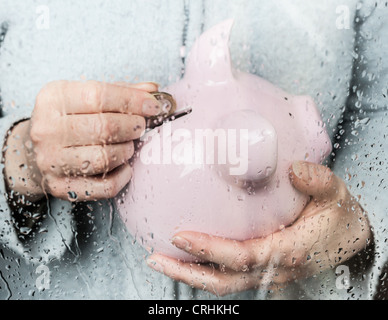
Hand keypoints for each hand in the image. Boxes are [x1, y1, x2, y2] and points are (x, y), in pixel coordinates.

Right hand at [4, 80, 162, 201]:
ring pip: (104, 158)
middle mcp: (47, 129)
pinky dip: (123, 176)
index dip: (132, 100)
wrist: (33, 151)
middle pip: (104, 127)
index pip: (99, 96)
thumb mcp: (84, 96)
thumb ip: (119, 91)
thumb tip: (152, 90)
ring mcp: (51, 160)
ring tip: (128, 145)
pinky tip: (124, 166)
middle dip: (133, 126)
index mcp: (54, 99)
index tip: (154, 106)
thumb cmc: (68, 121)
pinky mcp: (60, 186)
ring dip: (127, 151)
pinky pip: (104, 186)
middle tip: (140, 127)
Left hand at [147, 161, 371, 295]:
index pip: (242, 256)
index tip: (180, 237)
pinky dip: (204, 269)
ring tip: (160, 258)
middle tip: (155, 257)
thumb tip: (294, 169)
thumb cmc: (340, 218)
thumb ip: (317, 181)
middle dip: (186, 272)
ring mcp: (267, 275)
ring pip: (223, 283)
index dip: (210, 249)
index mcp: (288, 251)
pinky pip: (228, 275)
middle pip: (223, 280)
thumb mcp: (335, 194)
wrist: (352, 241)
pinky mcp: (263, 271)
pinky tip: (186, 256)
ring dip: (189, 274)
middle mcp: (273, 270)